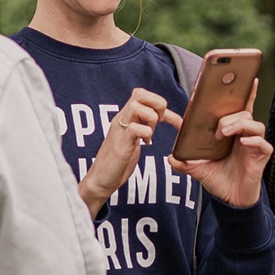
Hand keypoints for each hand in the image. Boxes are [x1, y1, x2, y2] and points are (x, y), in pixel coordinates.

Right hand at [79, 87, 168, 214]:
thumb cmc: (117, 162)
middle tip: (160, 122)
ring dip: (151, 118)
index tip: (174, 121)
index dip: (161, 104)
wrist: (100, 180)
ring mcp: (120, 131)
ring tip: (150, 133)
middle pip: (139, 94)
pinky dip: (146, 133)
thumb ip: (140, 128)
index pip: (142, 95)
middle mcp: (121, 120)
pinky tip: (145, 143)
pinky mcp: (120, 145)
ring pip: (136, 106)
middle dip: (157, 105)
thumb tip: (153, 122)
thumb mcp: (132, 140)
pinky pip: (134, 128)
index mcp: (125, 118)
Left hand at [168, 82, 271, 208]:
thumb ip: (184, 162)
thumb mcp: (197, 168)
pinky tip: (243, 142)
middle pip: (243, 113)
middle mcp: (245, 135)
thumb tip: (170, 157)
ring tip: (225, 133)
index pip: (239, 107)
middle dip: (230, 116)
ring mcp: (254, 145)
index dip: (245, 92)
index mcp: (231, 131)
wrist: (229, 200)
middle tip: (218, 129)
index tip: (246, 78)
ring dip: (238, 124)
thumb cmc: (218, 179)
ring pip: (253, 124)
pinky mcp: (261, 156)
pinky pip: (262, 143)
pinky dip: (252, 140)